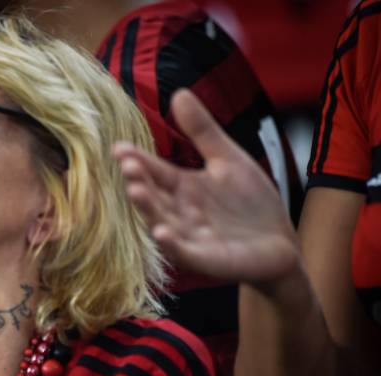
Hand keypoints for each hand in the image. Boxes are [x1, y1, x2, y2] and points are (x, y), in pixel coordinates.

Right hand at [114, 89, 299, 286]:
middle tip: (127, 165)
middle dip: (139, 182)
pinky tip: (162, 233)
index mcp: (183, 188)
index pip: (155, 171)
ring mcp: (190, 237)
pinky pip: (184, 253)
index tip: (119, 148)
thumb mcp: (228, 159)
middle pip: (154, 196)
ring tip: (136, 191)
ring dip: (148, 210)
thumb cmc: (251, 204)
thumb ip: (202, 131)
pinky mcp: (206, 259)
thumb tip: (179, 92)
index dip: (137, 160)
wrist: (280, 243)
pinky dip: (172, 245)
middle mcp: (180, 213)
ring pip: (162, 222)